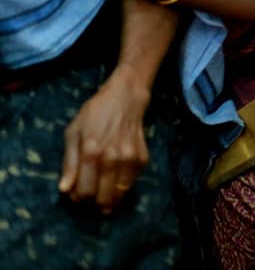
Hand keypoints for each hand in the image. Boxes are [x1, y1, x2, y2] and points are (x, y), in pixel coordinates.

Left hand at [59, 64, 150, 212]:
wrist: (125, 98)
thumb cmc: (95, 114)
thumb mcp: (73, 133)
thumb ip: (69, 162)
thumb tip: (65, 189)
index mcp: (91, 153)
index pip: (84, 191)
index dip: (78, 198)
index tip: (76, 194)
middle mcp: (112, 159)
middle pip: (104, 197)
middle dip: (95, 202)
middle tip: (90, 196)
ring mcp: (130, 159)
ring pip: (120, 193)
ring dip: (111, 197)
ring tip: (104, 193)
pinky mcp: (142, 158)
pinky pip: (132, 182)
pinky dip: (123, 185)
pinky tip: (116, 177)